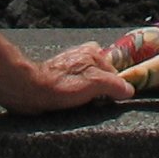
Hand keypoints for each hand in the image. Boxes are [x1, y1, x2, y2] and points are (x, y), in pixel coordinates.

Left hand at [6, 41, 133, 113]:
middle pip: (101, 76)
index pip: (115, 73)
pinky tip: (70, 103)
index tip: (111, 101)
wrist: (29, 91)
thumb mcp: (95, 84)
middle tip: (94, 103)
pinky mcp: (57, 75)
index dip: (115, 89)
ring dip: (87, 94)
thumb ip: (115, 85)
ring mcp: (69, 64)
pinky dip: (75, 95)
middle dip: (100, 90)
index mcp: (93, 53)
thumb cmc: (62, 86)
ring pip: (88, 81)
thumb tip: (129, 90)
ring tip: (81, 105)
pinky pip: (74, 86)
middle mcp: (81, 54)